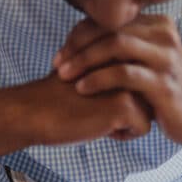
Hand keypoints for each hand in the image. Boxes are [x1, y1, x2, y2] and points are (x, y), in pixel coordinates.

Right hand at [15, 72, 151, 144]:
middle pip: (149, 94)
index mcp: (116, 48)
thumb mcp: (88, 70)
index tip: (95, 96)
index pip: (141, 80)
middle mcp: (125, 59)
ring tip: (95, 114)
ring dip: (126, 121)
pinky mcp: (125, 103)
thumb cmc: (57, 96)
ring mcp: (127, 81)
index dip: (122, 95)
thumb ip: (114, 67)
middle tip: (94, 106)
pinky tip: (97, 125)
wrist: (33, 110)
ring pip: (149, 112)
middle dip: (128, 108)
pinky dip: (122, 134)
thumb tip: (143, 87)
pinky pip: (142, 128)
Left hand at [53, 16, 181, 146]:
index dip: (78, 36)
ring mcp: (166, 58)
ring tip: (64, 76)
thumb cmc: (158, 88)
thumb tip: (74, 39)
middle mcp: (163, 35)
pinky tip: (82, 88)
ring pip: (116, 45)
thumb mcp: (139, 61)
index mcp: (154, 24)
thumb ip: (116, 46)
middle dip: (77, 46)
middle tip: (57, 65)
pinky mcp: (165, 83)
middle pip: (109, 29)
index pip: (107, 21)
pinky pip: (125, 73)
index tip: (59, 56)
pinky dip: (98, 79)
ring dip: (84, 60)